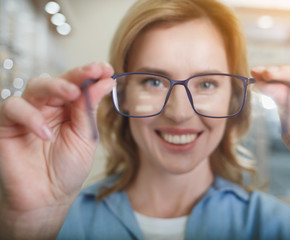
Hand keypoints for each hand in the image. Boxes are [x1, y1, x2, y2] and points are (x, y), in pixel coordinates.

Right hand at [0, 62, 113, 236]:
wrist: (48, 198)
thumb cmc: (68, 168)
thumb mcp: (85, 137)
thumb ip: (89, 109)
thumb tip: (105, 82)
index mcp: (69, 109)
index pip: (78, 84)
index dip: (91, 74)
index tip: (106, 68)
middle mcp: (48, 107)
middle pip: (58, 81)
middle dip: (77, 74)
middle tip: (93, 72)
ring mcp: (28, 114)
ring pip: (35, 87)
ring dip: (55, 86)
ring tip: (72, 94)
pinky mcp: (7, 125)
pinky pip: (13, 108)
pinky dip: (30, 117)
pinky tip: (46, 133)